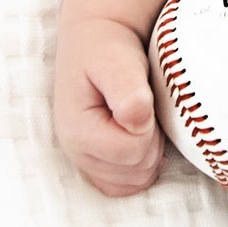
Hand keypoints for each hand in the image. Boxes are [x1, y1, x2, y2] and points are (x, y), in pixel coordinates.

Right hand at [53, 15, 164, 197]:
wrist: (97, 41)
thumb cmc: (108, 49)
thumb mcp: (118, 61)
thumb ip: (128, 92)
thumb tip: (137, 123)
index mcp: (76, 132)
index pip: (133, 152)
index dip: (149, 127)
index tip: (141, 99)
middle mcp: (76, 154)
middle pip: (139, 170)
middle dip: (151, 140)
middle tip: (142, 107)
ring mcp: (87, 163)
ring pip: (138, 180)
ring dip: (149, 150)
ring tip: (139, 118)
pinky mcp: (99, 166)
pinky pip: (131, 185)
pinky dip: (143, 163)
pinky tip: (138, 135)